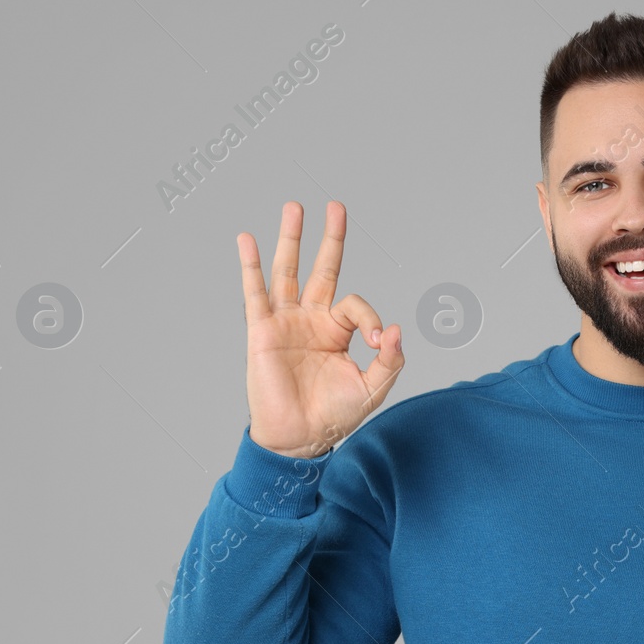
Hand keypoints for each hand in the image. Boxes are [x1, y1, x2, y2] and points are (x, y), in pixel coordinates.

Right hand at [240, 201, 404, 457]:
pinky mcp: (262, 331)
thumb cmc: (335, 415)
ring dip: (291, 240)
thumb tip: (397, 329)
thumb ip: (390, 360)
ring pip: (288, 272)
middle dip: (330, 239)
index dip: (372, 319)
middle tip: (335, 206)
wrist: (301, 437)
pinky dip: (250, 265)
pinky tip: (246, 239)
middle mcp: (312, 320)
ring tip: (294, 207)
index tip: (379, 342)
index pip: (356, 305)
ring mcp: (286, 322)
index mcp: (338, 331)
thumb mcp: (373, 388)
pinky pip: (255, 292)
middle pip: (322, 269)